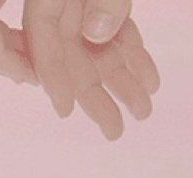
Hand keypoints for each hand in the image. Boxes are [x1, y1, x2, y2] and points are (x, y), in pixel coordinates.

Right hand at [23, 0, 159, 140]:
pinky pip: (118, 31)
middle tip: (114, 132)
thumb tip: (98, 33)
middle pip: (70, 51)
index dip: (52, 74)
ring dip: (122, 82)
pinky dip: (133, 56)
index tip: (65, 110)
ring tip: (143, 111)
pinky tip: (151, 83)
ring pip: (99, 47)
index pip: (41, 33)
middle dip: (94, 94)